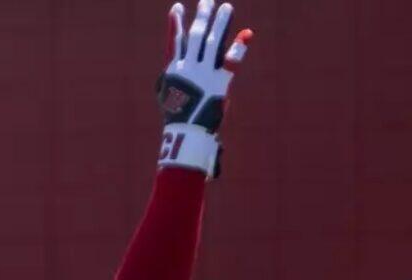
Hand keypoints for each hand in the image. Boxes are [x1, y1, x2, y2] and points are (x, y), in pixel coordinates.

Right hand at [157, 0, 252, 176]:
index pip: (175, 42)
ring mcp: (204, 74)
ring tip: (227, 7)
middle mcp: (188, 68)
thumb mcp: (164, 96)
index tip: (177, 7)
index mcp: (174, 70)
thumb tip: (170, 65)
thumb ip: (168, 78)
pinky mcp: (219, 83)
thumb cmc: (175, 117)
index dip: (176, 24)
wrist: (186, 134)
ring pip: (213, 42)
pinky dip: (238, 47)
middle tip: (208, 1)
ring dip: (221, 23)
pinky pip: (230, 61)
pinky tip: (247, 33)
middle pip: (197, 36)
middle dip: (202, 16)